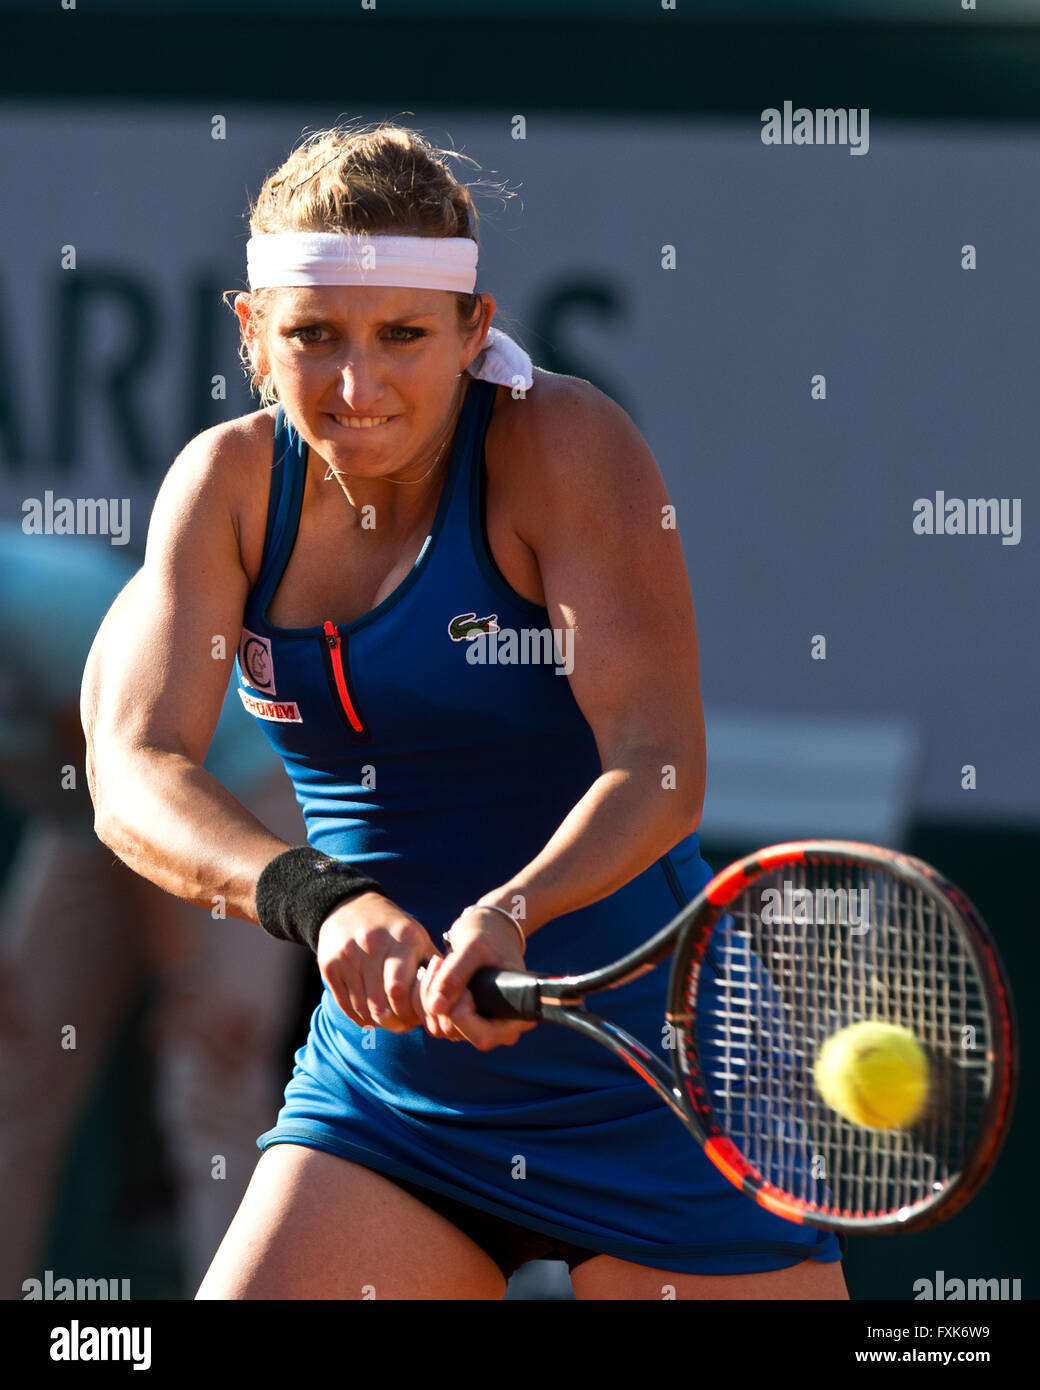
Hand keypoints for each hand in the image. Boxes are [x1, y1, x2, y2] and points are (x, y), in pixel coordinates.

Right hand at [316, 891, 438, 1032]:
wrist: (350, 907)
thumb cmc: (394, 930)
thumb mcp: (418, 938)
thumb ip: (434, 969)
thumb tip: (444, 1004)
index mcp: (402, 937)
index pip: (399, 991)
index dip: (409, 1013)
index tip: (418, 1019)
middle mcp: (372, 944)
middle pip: (380, 1004)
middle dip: (395, 1022)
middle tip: (404, 1025)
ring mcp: (347, 955)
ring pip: (362, 1009)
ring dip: (378, 1023)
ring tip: (390, 1020)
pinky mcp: (329, 965)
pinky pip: (345, 1006)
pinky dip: (360, 1017)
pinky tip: (371, 1014)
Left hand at [419, 908, 536, 1050]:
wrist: (487, 931)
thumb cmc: (490, 937)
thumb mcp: (475, 948)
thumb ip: (456, 975)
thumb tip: (437, 1007)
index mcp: (515, 1017)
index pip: (482, 1036)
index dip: (463, 1015)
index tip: (464, 986)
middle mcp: (496, 1029)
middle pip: (453, 1031)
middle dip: (439, 998)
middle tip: (441, 963)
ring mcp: (474, 1026)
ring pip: (437, 1026)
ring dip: (428, 994)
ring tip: (437, 963)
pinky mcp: (456, 1020)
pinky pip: (430, 1019)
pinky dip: (423, 995)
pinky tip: (432, 971)